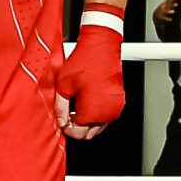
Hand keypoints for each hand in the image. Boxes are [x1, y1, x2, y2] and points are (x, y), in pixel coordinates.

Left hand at [53, 17, 126, 140]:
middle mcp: (107, 113)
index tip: (62, 120)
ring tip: (77, 106)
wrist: (102, 46)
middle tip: (68, 115)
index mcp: (92, 112)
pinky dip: (97, 113)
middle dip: (77, 127)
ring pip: (99, 126)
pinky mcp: (119, 100)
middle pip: (90, 133)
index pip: (78, 133)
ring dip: (87, 121)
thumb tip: (61, 120)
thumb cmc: (84, 61)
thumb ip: (61, 107)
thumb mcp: (63, 85)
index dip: (67, 128)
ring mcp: (115, 107)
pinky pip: (107, 115)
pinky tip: (87, 101)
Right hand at [152, 0, 179, 23]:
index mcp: (165, 4)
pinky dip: (167, 19)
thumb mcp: (165, 3)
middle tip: (176, 4)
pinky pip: (164, 18)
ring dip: (169, 11)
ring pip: (165, 12)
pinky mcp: (161, 18)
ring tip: (173, 11)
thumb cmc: (162, 9)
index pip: (169, 1)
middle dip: (172, 5)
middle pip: (168, 6)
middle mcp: (163, 8)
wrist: (155, 16)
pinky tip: (170, 19)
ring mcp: (161, 13)